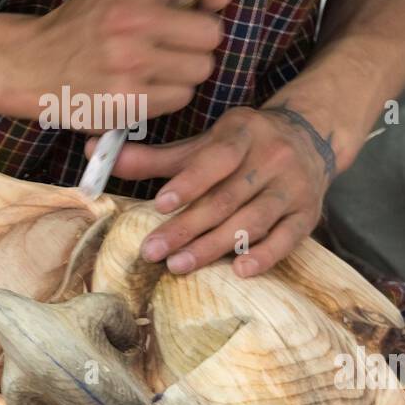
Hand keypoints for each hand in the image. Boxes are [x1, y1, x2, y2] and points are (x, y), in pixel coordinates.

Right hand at [12, 0, 231, 122]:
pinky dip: (169, 94)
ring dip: (185, 68)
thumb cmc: (86, 17)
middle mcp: (128, 19)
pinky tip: (145, 83)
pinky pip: (181, 97)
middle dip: (199, 38)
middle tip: (176, 38)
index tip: (212, 0)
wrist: (34, 63)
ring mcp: (127, 63)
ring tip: (158, 62)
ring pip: (200, 68)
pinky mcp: (126, 100)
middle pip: (211, 32)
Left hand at [86, 102, 337, 276]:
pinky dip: (264, 256)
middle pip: (227, 198)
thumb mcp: (204, 143)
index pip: (216, 159)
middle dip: (188, 228)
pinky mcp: (308, 215)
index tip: (160, 205)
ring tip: (179, 266)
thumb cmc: (243, 145)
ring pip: (253, 220)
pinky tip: (239, 271)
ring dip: (215, 246)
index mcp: (244, 133)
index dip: (189, 182)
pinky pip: (287, 239)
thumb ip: (154, 157)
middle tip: (153, 251)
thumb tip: (94, 152)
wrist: (310, 138)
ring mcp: (292, 187)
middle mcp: (272, 158)